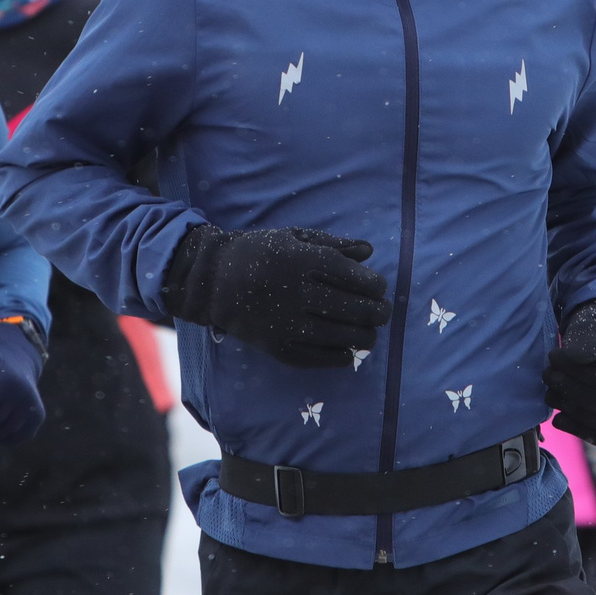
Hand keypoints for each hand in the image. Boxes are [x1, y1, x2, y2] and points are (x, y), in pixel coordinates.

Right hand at [161, 225, 391, 366]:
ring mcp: (286, 323)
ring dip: (364, 336)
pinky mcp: (276, 346)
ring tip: (370, 333)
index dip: (374, 285)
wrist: (213, 280)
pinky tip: (348, 352)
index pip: (352, 277)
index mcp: (302, 261)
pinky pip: (316, 357)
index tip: (380, 288)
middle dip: (376, 312)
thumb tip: (369, 251)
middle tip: (383, 312)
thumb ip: (333, 244)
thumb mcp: (294, 237)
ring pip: (340, 336)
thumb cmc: (259, 253)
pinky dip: (338, 357)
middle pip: (352, 308)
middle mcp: (297, 293)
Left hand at [543, 297, 595, 448]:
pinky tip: (560, 411)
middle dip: (564, 386)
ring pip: (594, 419)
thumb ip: (586, 334)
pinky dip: (571, 425)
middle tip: (547, 374)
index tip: (553, 356)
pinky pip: (594, 436)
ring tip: (551, 390)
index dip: (571, 366)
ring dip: (564, 404)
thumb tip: (576, 357)